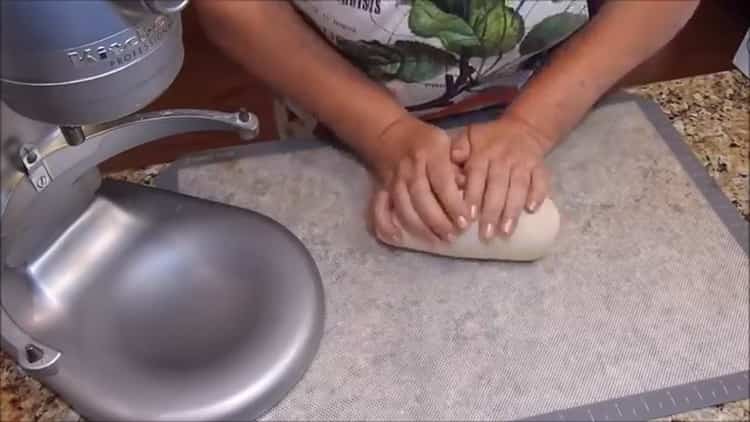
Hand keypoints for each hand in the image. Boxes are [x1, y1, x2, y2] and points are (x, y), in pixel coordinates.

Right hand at [368, 115, 468, 244]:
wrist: (389, 133)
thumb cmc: (426, 141)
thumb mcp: (447, 143)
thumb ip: (458, 165)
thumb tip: (467, 188)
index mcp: (431, 153)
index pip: (442, 182)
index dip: (453, 204)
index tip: (466, 221)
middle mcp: (410, 167)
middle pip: (422, 198)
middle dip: (438, 220)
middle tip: (453, 236)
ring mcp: (393, 179)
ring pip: (404, 207)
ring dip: (420, 228)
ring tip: (436, 241)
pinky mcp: (381, 189)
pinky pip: (379, 209)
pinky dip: (385, 225)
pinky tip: (397, 239)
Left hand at [450, 113, 552, 239]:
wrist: (524, 129)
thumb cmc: (489, 139)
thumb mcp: (470, 136)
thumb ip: (458, 148)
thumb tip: (453, 159)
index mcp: (483, 152)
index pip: (477, 175)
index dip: (473, 196)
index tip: (469, 217)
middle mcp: (504, 157)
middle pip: (498, 185)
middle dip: (492, 211)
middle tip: (486, 234)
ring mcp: (523, 162)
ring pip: (519, 186)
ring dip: (513, 210)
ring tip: (506, 231)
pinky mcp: (540, 167)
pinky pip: (541, 181)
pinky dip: (538, 194)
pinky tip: (532, 210)